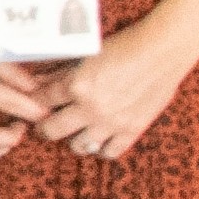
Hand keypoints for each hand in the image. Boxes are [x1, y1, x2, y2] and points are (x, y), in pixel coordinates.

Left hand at [30, 24, 197, 161]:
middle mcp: (90, 107)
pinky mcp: (132, 130)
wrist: (163, 50)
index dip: (34, 103)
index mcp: (76, 85)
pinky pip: (109, 153)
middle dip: (44, 127)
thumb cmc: (125, 46)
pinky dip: (101, 148)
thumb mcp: (87, 55)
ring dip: (73, 139)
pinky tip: (101, 138)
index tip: (35, 105)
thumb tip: (36, 81)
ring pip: (77, 146)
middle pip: (51, 130)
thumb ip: (60, 72)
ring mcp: (111, 122)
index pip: (40, 101)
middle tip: (47, 123)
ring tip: (77, 130)